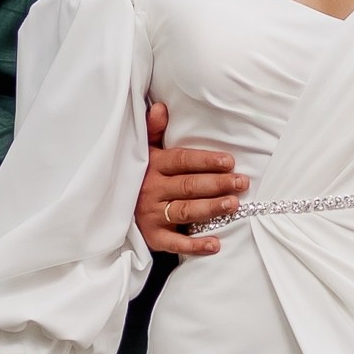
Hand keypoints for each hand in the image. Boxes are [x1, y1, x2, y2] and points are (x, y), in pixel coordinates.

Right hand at [136, 95, 247, 257]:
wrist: (112, 207)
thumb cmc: (139, 175)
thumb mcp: (143, 151)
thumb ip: (153, 130)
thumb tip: (160, 107)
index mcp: (153, 166)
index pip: (181, 161)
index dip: (205, 160)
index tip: (229, 161)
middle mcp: (151, 189)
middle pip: (188, 186)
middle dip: (217, 184)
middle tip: (241, 183)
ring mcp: (151, 214)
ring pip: (184, 210)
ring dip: (210, 208)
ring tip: (233, 205)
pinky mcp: (152, 236)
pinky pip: (175, 243)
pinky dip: (195, 245)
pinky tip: (216, 244)